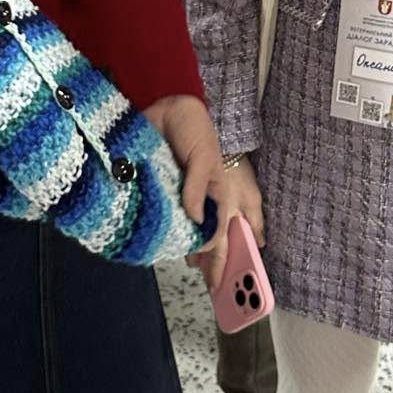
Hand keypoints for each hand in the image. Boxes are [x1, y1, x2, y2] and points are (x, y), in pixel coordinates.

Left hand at [145, 95, 263, 289]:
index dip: (222, 259)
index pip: (223, 234)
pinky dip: (175, 231)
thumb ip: (198, 187)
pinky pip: (172, 216)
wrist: (169, 104)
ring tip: (197, 271)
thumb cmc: (195, 127)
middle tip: (215, 287)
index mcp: (224, 193)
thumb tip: (195, 220)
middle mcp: (209, 199)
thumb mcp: (203, 156)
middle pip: (217, 238)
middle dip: (218, 263)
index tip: (217, 281)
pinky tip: (171, 243)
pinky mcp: (168, 190)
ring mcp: (189, 196)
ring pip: (197, 232)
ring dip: (198, 252)